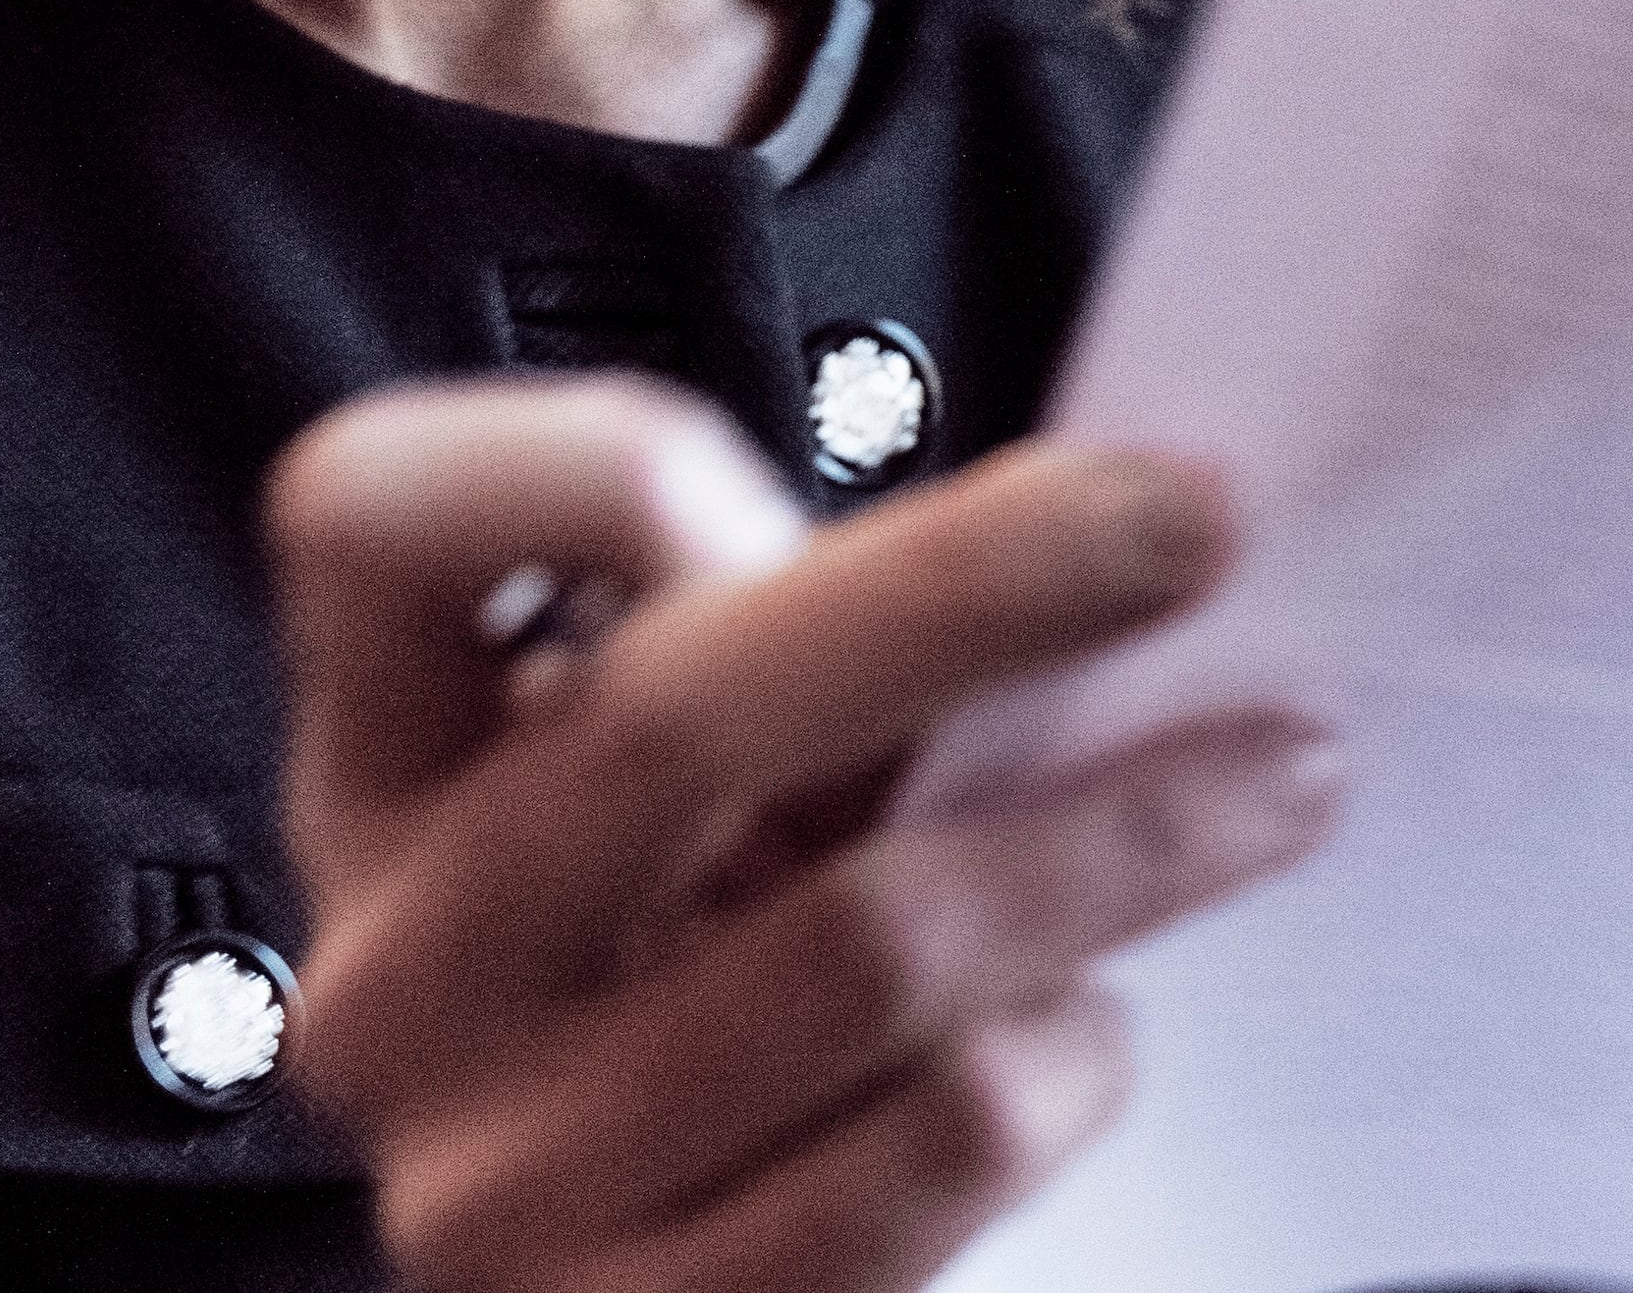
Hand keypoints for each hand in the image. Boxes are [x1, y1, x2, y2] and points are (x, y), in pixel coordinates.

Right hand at [264, 377, 1339, 1290]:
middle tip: (1196, 527)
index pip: (367, 525)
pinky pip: (934, 1146)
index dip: (566, 459)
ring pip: (863, 939)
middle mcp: (404, 974)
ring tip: (1264, 782)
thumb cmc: (752, 967)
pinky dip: (1068, 1060)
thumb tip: (1110, 513)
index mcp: (390, 775)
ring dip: (1121, 835)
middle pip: (671, 710)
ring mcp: (499, 1181)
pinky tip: (1100, 1022)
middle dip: (981, 587)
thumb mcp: (730, 791)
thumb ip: (820, 643)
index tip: (818, 450)